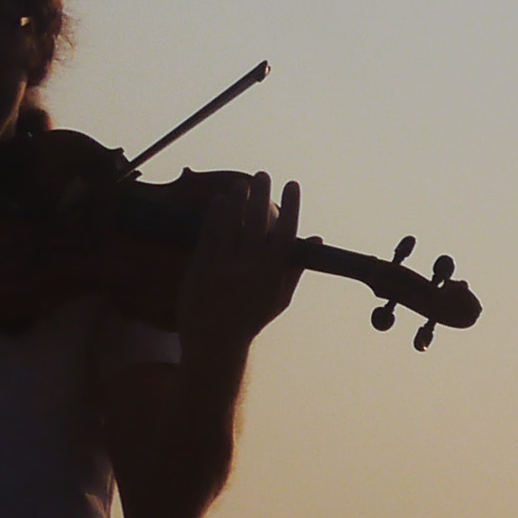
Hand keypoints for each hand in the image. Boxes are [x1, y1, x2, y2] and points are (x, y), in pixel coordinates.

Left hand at [176, 170, 301, 346]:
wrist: (215, 342)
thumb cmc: (251, 319)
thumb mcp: (279, 298)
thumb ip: (295, 267)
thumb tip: (316, 236)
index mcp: (271, 277)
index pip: (285, 234)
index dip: (291, 206)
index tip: (292, 184)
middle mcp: (248, 271)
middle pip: (256, 223)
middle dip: (261, 194)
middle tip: (262, 175)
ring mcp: (222, 270)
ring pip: (230, 226)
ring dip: (235, 200)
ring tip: (239, 183)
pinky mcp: (200, 270)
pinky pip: (209, 236)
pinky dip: (214, 217)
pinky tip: (219, 202)